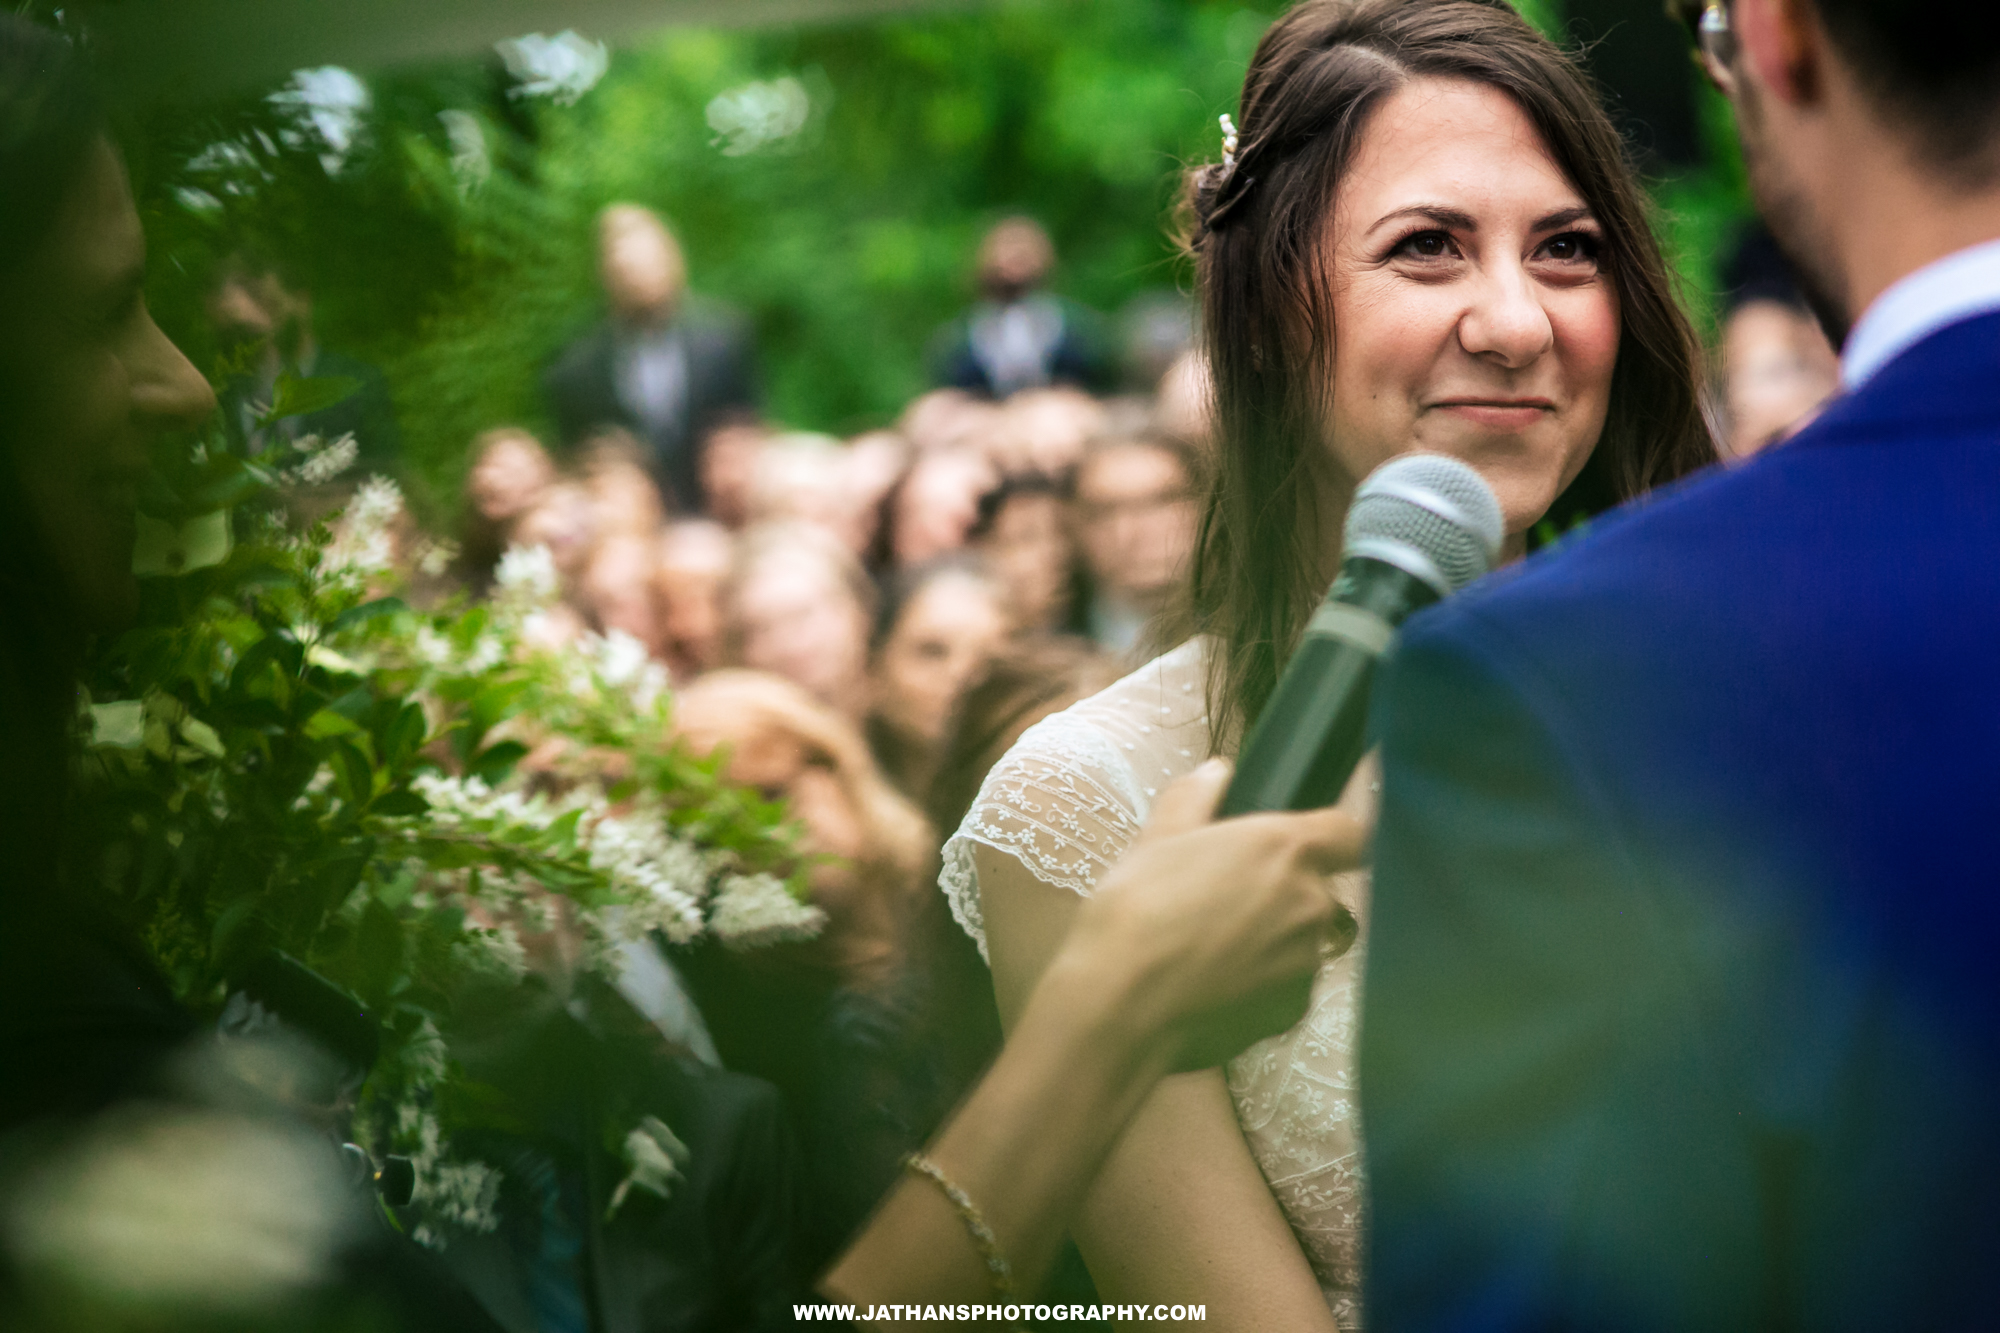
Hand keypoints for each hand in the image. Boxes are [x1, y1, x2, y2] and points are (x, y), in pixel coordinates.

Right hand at [1054, 758, 1367, 1069]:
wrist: (1121, 1005)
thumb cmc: (1136, 910)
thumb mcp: (1155, 840)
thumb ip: (1194, 798)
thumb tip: (1217, 772)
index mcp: (1284, 848)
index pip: (1351, 833)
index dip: (1334, 838)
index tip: (1304, 847)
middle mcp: (1310, 903)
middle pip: (1318, 891)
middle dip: (1282, 894)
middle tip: (1224, 902)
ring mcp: (1306, 963)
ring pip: (1300, 942)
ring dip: (1271, 942)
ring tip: (1210, 952)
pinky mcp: (1292, 1012)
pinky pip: (1285, 988)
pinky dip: (1260, 986)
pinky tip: (1211, 989)